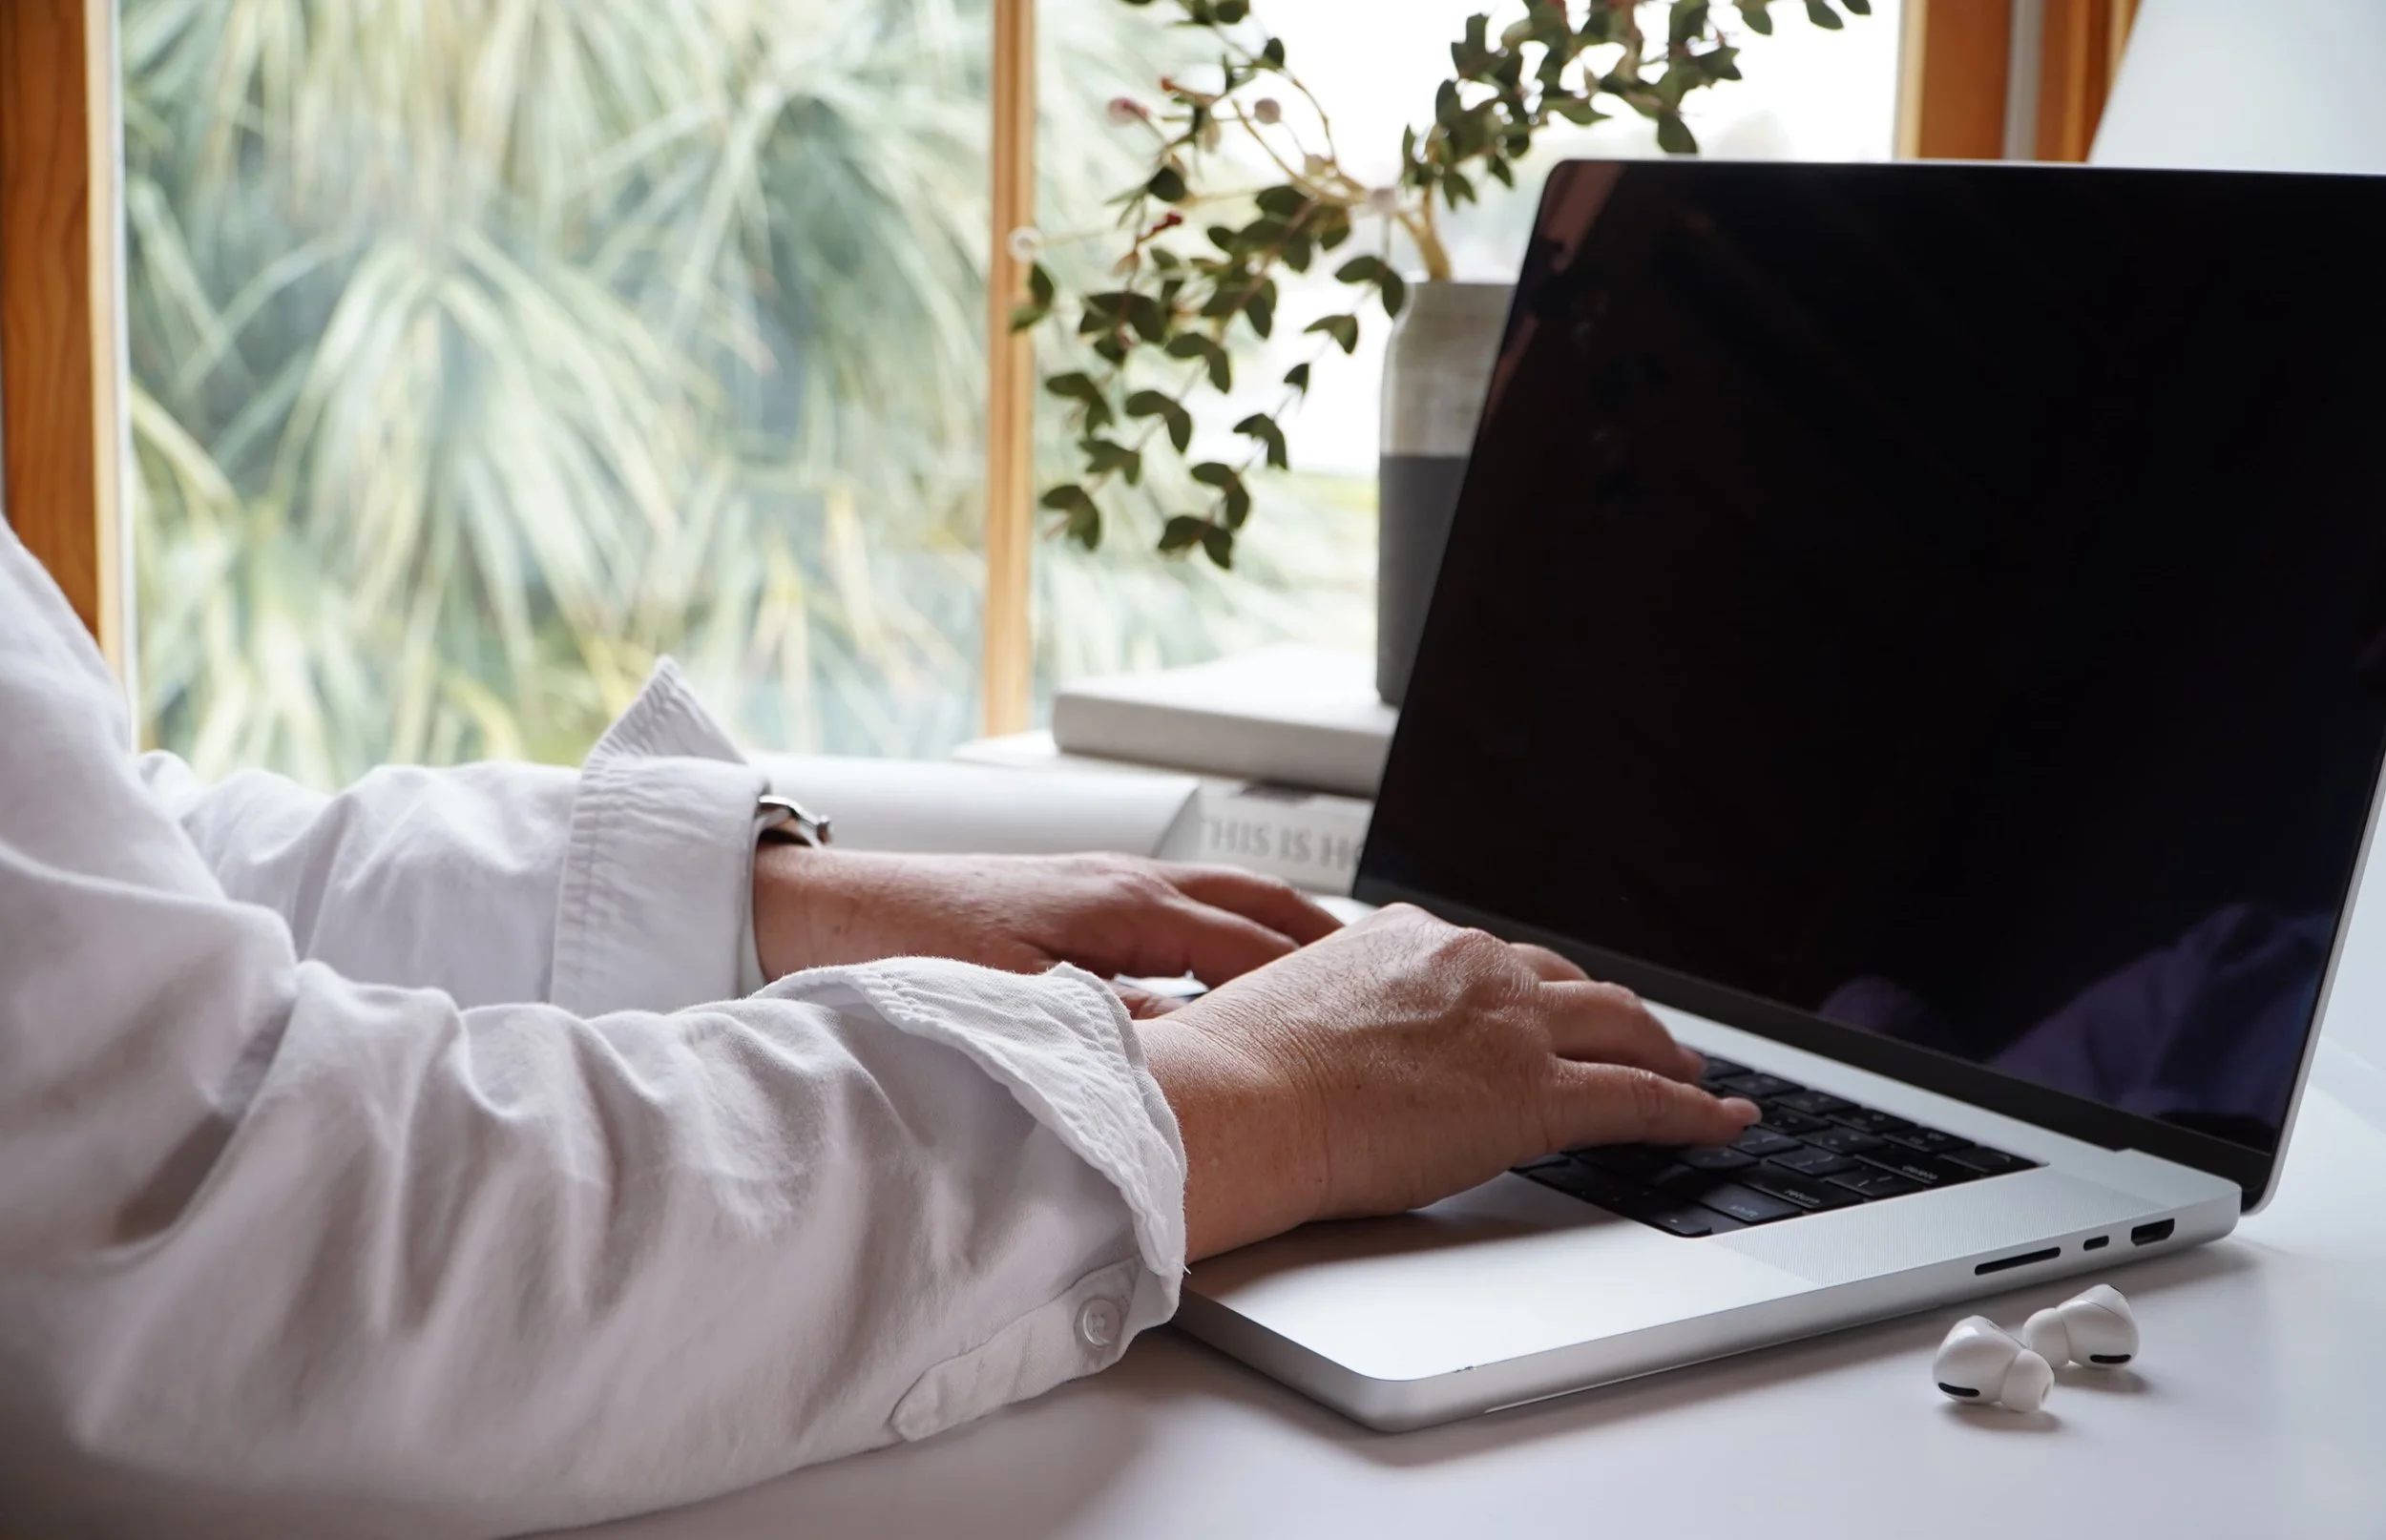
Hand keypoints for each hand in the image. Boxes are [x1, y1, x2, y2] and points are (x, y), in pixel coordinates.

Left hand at [751, 846, 1341, 984]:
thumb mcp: (1014, 1003)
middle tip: (1391, 980)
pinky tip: (1236, 960)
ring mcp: (1104, 878)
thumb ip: (1111, 1027)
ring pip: (1226, 896)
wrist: (821, 908)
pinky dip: (1235, 924)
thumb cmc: (903, 949)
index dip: (1320, 980)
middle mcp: (1125, 880)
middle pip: (1258, 904)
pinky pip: (1187, 902)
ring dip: (1285, 925)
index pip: (1254, 946)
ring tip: (1338, 964)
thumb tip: (1195, 1049)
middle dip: (1327, 939)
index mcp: (1121, 905)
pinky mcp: (1078, 890)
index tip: (1377, 1010)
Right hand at [1136, 904, 1760, 1259]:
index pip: (1494, 959)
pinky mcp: (1536, 1092)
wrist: (1239, 1100)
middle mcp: (1469, 963)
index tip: (1550, 1005)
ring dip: (1665, 1052)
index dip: (1536, 989)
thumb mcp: (1289, 1009)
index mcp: (1407, 939)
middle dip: (1613, 1012)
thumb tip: (1327, 1046)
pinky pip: (1639, 1098)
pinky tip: (1723, 1122)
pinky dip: (1693, 1111)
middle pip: (1571, 982)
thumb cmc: (1237, 1072)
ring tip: (1690, 1077)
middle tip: (1643, 1039)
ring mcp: (1509, 1023)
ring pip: (1620, 1025)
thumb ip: (1336, 1012)